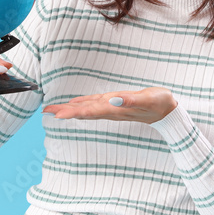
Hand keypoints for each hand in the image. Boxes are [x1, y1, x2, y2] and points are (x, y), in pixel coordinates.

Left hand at [42, 87, 177, 124]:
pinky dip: (82, 104)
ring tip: (53, 110)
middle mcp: (110, 110)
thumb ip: (132, 100)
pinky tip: (74, 104)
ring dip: (70, 109)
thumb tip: (115, 99)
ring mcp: (112, 108)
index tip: (57, 115)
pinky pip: (94, 105)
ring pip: (86, 109)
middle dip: (64, 112)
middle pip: (83, 112)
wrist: (167, 111)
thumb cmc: (159, 103)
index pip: (90, 111)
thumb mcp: (149, 99)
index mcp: (115, 109)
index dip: (72, 112)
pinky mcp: (115, 103)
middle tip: (46, 111)